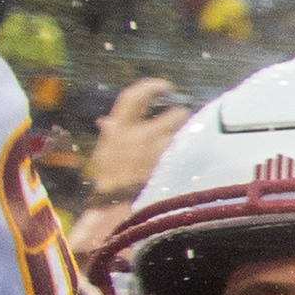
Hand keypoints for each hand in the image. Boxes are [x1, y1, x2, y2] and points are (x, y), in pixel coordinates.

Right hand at [85, 79, 185, 205]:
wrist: (115, 208)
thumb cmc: (109, 180)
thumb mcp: (104, 153)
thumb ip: (109, 135)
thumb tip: (105, 122)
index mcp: (118, 129)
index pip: (133, 97)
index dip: (150, 87)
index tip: (165, 86)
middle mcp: (140, 136)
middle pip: (175, 115)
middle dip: (181, 118)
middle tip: (180, 121)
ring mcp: (160, 152)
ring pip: (186, 135)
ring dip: (187, 137)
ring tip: (183, 144)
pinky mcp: (175, 167)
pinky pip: (189, 153)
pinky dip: (191, 154)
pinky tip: (189, 159)